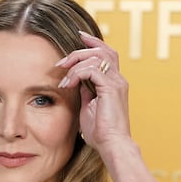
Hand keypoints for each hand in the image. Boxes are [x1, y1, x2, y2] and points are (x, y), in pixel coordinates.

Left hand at [56, 31, 131, 153]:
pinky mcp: (111, 89)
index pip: (107, 53)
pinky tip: (68, 84)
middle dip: (80, 51)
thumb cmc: (100, 132)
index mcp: (115, 83)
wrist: (112, 145)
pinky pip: (92, 70)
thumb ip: (85, 92)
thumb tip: (76, 81)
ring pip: (97, 57)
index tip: (79, 36)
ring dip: (76, 63)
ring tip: (63, 77)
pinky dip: (77, 74)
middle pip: (102, 50)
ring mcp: (117, 83)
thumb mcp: (88, 107)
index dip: (93, 42)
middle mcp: (119, 80)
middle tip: (62, 62)